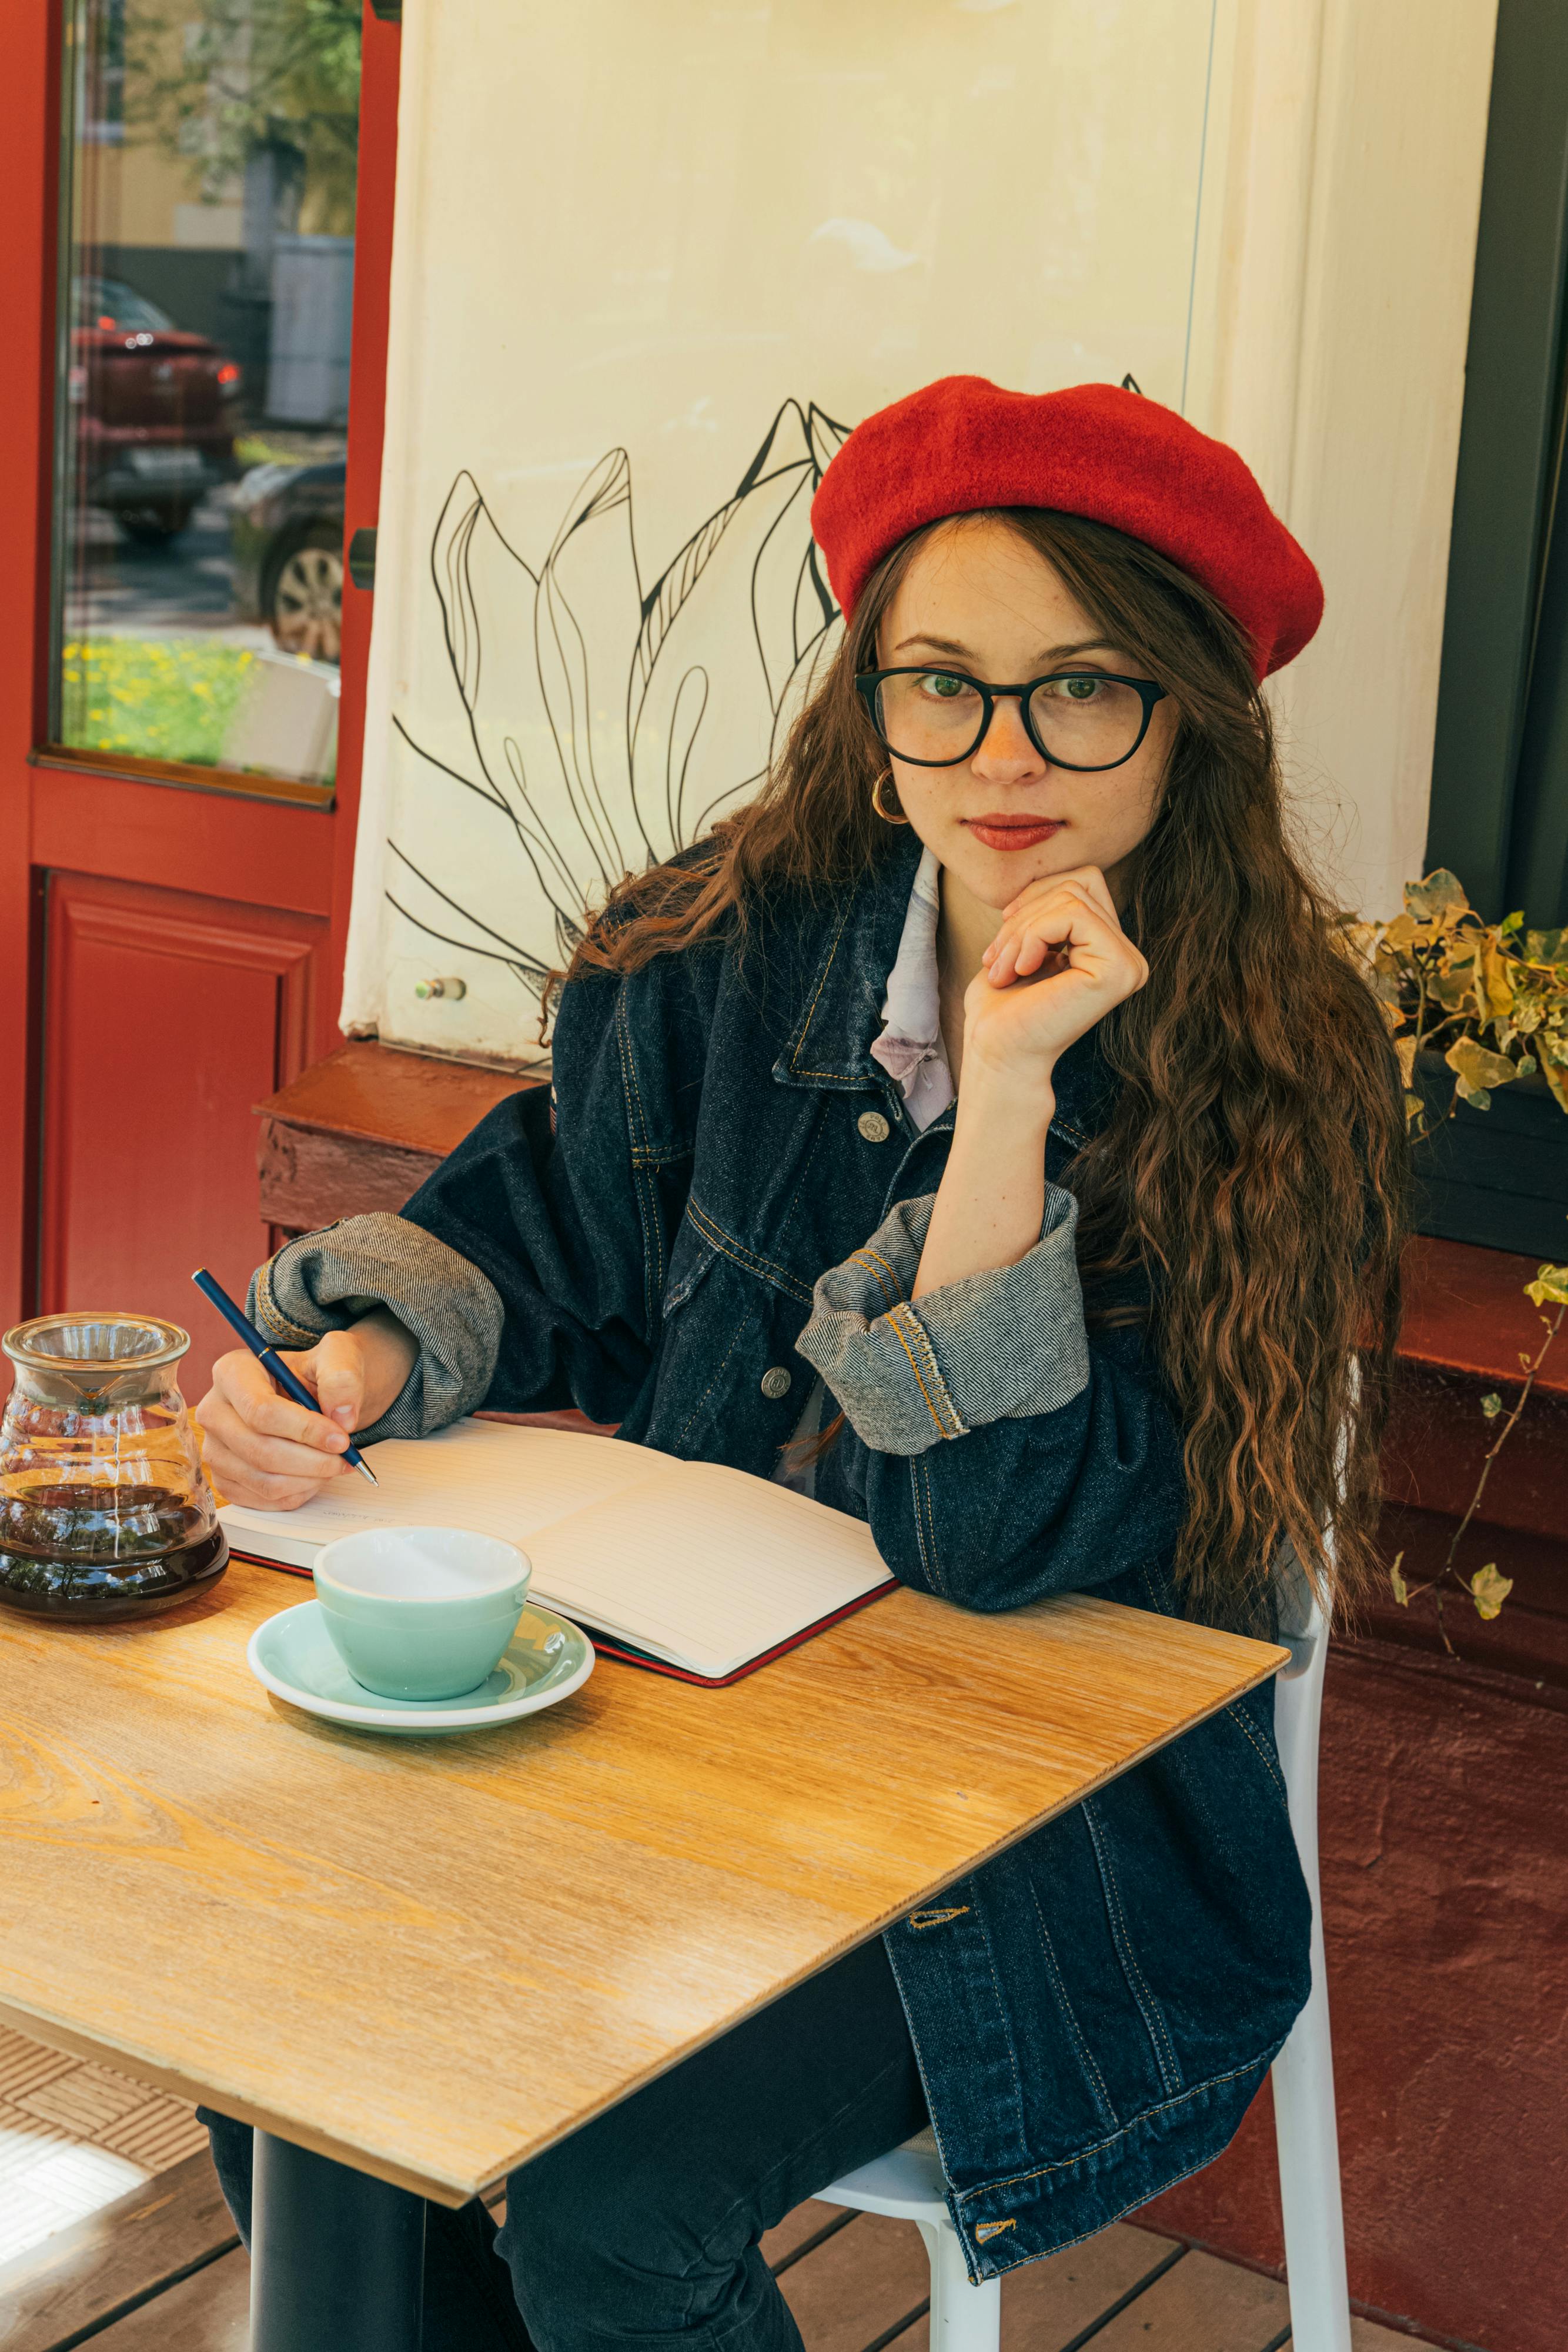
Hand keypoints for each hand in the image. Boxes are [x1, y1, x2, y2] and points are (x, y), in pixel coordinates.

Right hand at [196, 1312, 415, 1509]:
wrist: (311, 1393)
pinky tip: (314, 1475)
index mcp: (232, 1372)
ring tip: (333, 1465)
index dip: (305, 1430)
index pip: (261, 1410)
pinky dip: (297, 1493)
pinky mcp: (225, 1478)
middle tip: (345, 1458)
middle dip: (311, 1462)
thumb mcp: (337, 1356)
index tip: (341, 1439)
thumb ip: (342, 1378)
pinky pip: (262, 1499)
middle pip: (259, 1450)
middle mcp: (214, 1411)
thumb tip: (342, 1417)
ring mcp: (215, 1448)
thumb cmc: (317, 1373)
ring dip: (308, 1480)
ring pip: (262, 1480)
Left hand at [967, 865, 1147, 1080]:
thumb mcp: (1025, 940)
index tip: (1004, 932)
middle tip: (995, 958)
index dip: (1035, 895)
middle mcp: (1128, 956)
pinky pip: (1074, 914)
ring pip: (1072, 897)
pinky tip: (1021, 970)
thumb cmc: (1002, 1007)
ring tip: (1002, 968)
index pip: (1082, 882)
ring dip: (1021, 929)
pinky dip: (1033, 935)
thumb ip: (1049, 906)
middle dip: (1024, 913)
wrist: (997, 1055)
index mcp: (1109, 949)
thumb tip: (1064, 874)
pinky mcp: (1120, 970)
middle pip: (1077, 884)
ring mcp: (1130, 964)